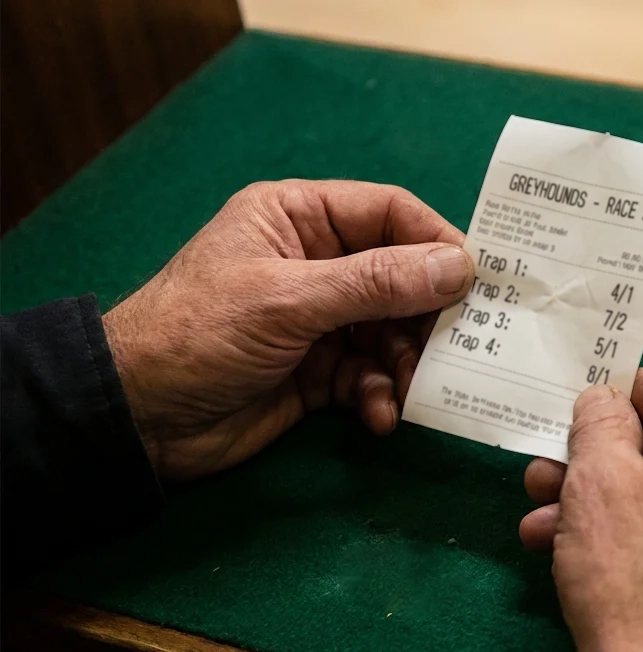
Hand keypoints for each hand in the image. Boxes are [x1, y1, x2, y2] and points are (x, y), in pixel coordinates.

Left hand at [103, 180, 473, 479]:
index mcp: (299, 218)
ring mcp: (320, 320)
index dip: (437, 244)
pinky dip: (384, 395)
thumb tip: (461, 266)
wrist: (138, 420)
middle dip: (429, 316)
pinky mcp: (320, 372)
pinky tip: (380, 415)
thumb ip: (377, 282)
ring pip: (395, 332)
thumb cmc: (200, 334)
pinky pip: (374, 375)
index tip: (479, 282)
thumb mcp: (289, 300)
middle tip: (460, 347)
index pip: (390, 214)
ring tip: (413, 389)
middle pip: (403, 278)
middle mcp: (317, 263)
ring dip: (410, 363)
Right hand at [520, 364, 642, 651]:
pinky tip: (600, 562)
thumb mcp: (597, 483)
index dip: (623, 394)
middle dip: (607, 458)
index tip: (585, 425)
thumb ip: (600, 422)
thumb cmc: (633, 581)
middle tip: (551, 481)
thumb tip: (609, 401)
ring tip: (550, 531)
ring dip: (619, 502)